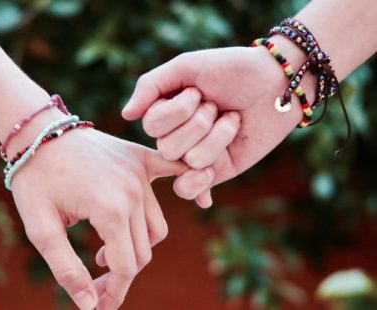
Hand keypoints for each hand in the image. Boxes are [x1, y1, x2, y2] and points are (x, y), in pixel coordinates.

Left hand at [11, 127, 185, 309]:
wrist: (38, 132)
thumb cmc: (35, 180)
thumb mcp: (41, 229)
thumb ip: (67, 270)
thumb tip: (90, 306)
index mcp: (109, 210)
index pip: (126, 266)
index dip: (113, 292)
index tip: (99, 306)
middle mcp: (134, 192)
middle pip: (143, 251)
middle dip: (120, 275)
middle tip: (94, 283)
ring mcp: (141, 173)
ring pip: (156, 227)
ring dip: (136, 248)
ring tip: (103, 251)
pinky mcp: (142, 158)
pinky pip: (176, 174)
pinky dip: (191, 186)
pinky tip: (203, 200)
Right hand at [123, 41, 313, 205]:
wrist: (276, 84)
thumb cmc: (232, 70)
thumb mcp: (187, 66)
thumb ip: (151, 85)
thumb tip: (126, 115)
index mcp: (164, 111)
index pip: (152, 125)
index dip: (180, 109)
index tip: (200, 91)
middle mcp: (175, 135)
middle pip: (168, 147)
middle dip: (200, 122)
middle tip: (217, 106)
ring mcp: (194, 155)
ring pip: (190, 162)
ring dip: (218, 136)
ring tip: (232, 120)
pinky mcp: (215, 172)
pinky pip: (190, 189)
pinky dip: (198, 184)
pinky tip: (210, 174)